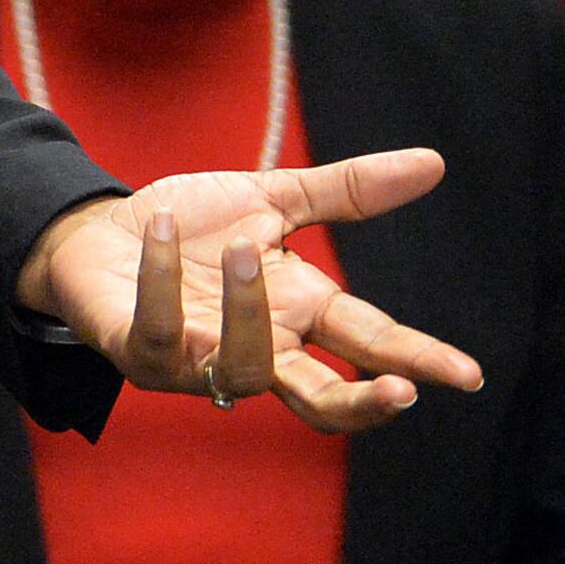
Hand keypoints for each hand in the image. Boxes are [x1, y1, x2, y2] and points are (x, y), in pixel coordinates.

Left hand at [15, 153, 484, 430]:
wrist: (97, 231)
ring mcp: (200, 360)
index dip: (417, 360)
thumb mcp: (271, 199)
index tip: (466, 373)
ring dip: (250, 312)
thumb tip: (433, 163)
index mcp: (300, 312)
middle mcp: (258, 347)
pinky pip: (160, 333)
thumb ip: (346, 191)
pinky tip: (163, 231)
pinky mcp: (141, 353)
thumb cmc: (191, 226)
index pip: (371, 344)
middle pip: (323, 400)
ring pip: (247, 369)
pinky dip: (163, 281)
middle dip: (363, 400)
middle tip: (400, 388)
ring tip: (244, 249)